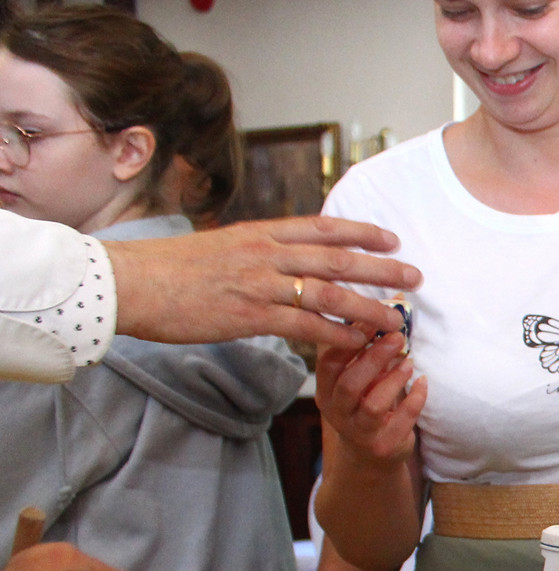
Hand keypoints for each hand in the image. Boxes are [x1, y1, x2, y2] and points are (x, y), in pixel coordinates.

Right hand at [104, 215, 420, 350]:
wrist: (132, 283)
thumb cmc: (171, 269)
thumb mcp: (221, 247)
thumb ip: (258, 252)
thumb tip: (284, 257)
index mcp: (260, 234)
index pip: (322, 228)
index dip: (362, 231)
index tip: (392, 238)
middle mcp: (266, 254)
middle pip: (338, 259)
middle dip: (382, 269)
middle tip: (415, 276)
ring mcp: (261, 284)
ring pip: (330, 294)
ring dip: (369, 307)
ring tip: (398, 320)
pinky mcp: (251, 316)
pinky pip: (306, 326)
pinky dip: (337, 335)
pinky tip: (359, 343)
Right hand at [317, 330, 425, 462]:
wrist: (371, 457)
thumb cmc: (366, 407)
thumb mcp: (361, 382)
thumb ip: (370, 352)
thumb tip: (394, 307)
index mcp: (326, 392)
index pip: (329, 364)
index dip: (350, 342)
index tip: (371, 322)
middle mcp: (337, 413)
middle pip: (350, 383)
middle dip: (374, 357)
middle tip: (396, 338)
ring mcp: (359, 432)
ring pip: (373, 404)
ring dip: (393, 379)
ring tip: (409, 362)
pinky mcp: (383, 445)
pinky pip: (401, 420)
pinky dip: (415, 399)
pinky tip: (422, 382)